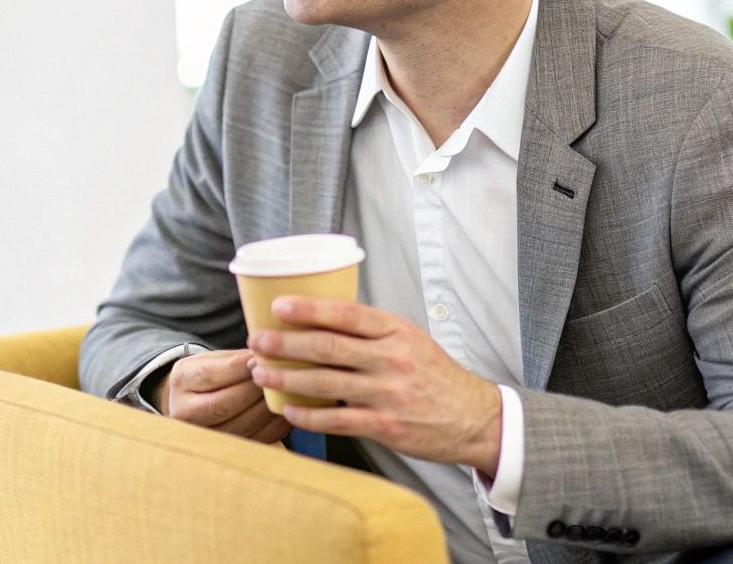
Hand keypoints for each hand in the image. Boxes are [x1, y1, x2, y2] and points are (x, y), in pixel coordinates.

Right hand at [149, 348, 291, 443]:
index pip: (210, 375)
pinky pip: (255, 440)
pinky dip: (275, 426)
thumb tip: (266, 357)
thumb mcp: (214, 359)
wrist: (195, 404)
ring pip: (242, 426)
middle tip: (278, 377)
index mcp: (181, 381)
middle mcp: (184, 412)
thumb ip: (236, 359)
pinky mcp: (225, 451)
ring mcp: (203, 437)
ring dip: (267, 409)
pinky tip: (285, 411)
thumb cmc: (211, 376)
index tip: (261, 358)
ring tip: (285, 393)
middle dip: (256, 390)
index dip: (239, 368)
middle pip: (225, 404)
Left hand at [247, 296, 501, 473]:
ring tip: (261, 373)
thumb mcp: (410, 339)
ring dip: (287, 378)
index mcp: (396, 331)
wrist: (475, 418)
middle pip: (328, 347)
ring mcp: (388, 393)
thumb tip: (319, 318)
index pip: (347, 314)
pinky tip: (289, 410)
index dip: (309, 309)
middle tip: (257, 340)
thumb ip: (371, 331)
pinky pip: (337, 420)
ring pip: (326, 382)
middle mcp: (392, 359)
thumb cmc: (434, 376)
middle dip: (285, 343)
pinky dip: (308, 416)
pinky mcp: (386, 425)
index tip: (277, 307)